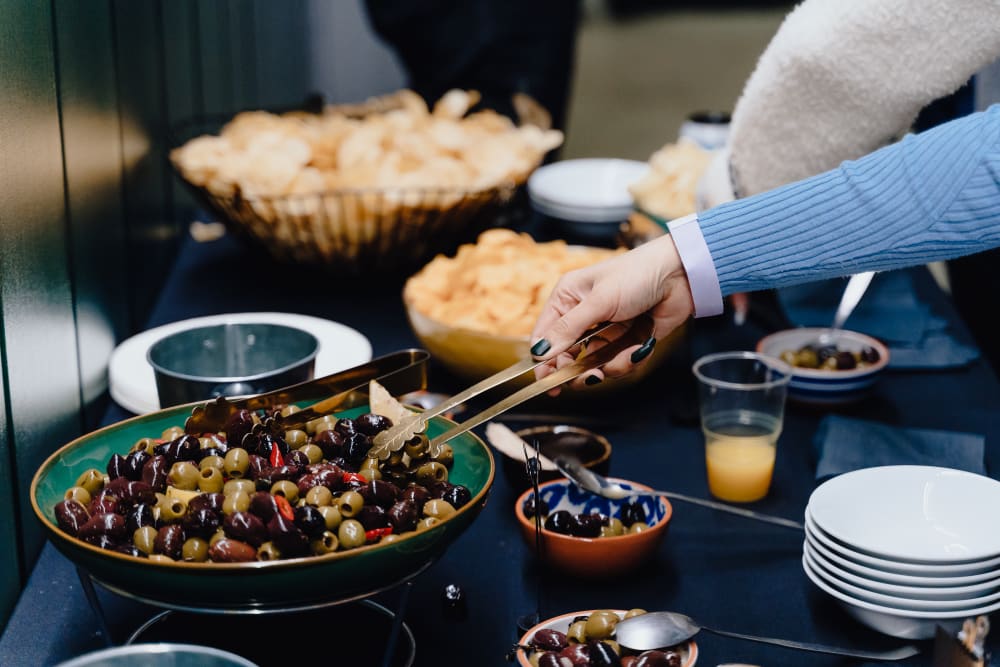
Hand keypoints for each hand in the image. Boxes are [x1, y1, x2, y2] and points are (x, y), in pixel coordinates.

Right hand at [529, 234, 694, 390]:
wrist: (681, 276)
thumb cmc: (636, 275)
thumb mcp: (598, 302)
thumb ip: (568, 329)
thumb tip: (540, 351)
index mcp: (567, 299)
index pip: (545, 336)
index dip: (544, 360)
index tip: (548, 382)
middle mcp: (582, 316)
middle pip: (567, 356)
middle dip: (580, 369)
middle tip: (591, 377)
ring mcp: (605, 330)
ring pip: (594, 364)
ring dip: (610, 365)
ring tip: (628, 354)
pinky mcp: (625, 341)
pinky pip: (617, 363)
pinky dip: (629, 360)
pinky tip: (641, 347)